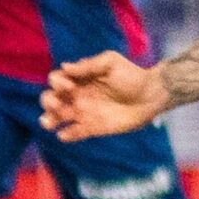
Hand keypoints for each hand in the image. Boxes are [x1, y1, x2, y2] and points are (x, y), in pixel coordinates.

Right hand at [42, 52, 167, 140]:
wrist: (150, 96)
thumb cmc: (132, 76)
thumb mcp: (110, 62)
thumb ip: (88, 65)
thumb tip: (65, 67)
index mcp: (80, 78)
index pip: (56, 80)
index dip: (57, 82)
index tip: (70, 85)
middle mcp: (78, 95)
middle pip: (50, 98)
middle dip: (48, 101)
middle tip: (58, 104)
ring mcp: (84, 112)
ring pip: (57, 117)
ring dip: (49, 119)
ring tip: (49, 122)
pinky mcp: (92, 128)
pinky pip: (74, 133)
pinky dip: (66, 135)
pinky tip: (64, 134)